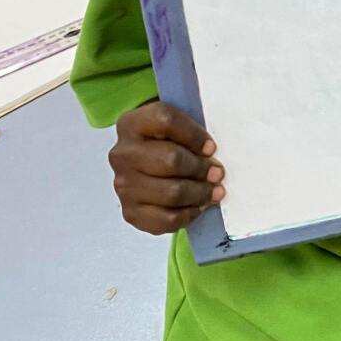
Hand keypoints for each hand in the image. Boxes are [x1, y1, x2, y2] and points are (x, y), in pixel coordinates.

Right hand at [109, 101, 224, 234]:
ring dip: (199, 193)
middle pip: (171, 160)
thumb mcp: (175, 125)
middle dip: (200, 168)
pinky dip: (188, 214)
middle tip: (217, 173)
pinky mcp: (130, 212)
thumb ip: (191, 132)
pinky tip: (197, 207)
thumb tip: (211, 156)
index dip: (194, 135)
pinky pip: (166, 219)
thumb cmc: (167, 142)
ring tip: (214, 191)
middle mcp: (122, 154)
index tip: (211, 147)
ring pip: (171, 193)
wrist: (144, 163)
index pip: (166, 121)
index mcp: (132, 124)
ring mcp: (123, 185)